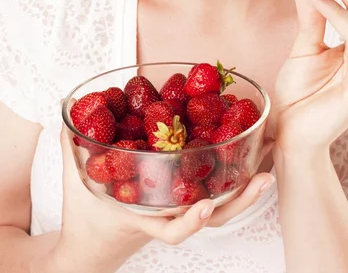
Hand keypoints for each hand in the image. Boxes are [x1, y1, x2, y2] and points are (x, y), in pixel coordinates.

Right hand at [55, 123, 274, 270]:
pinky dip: (230, 176)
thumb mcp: (77, 181)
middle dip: (240, 200)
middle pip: (211, 217)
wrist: (92, 246)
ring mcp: (177, 210)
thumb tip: (70, 111)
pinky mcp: (181, 200)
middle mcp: (167, 216)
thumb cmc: (86, 217)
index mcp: (143, 218)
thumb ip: (73, 146)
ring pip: (218, 206)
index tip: (205, 205)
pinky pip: (209, 190)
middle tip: (263, 178)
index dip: (190, 219)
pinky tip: (245, 154)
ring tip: (267, 163)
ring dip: (244, 188)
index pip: (171, 228)